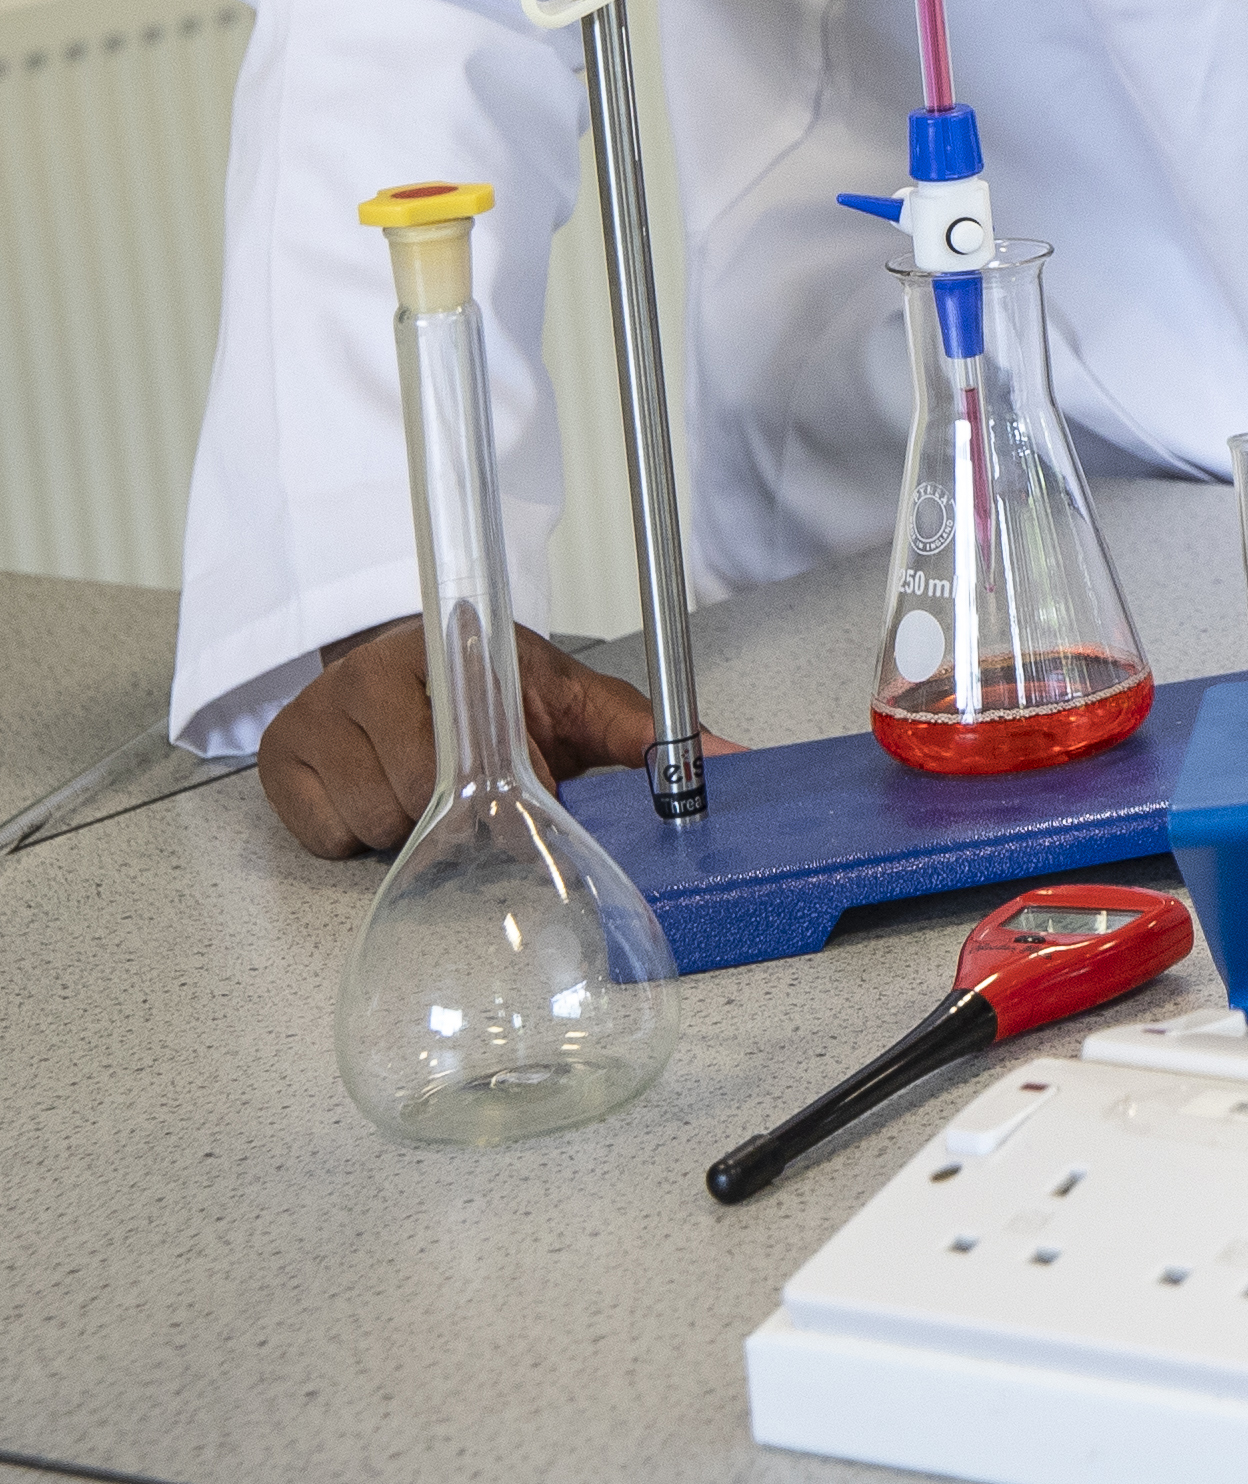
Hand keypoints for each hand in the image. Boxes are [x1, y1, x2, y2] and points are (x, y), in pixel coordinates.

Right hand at [259, 617, 718, 858]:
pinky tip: (376, 791)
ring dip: (409, 824)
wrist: (395, 661)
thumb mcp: (574, 701)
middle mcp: (374, 672)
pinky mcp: (278, 758)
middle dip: (460, 806)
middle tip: (474, 783)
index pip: (483, 737)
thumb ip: (650, 732)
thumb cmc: (494, 689)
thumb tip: (734, 757)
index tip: (537, 794)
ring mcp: (319, 713)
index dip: (517, 780)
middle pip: (424, 790)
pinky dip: (355, 833)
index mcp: (454, 648)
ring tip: (425, 782)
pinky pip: (327, 835)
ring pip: (377, 818)